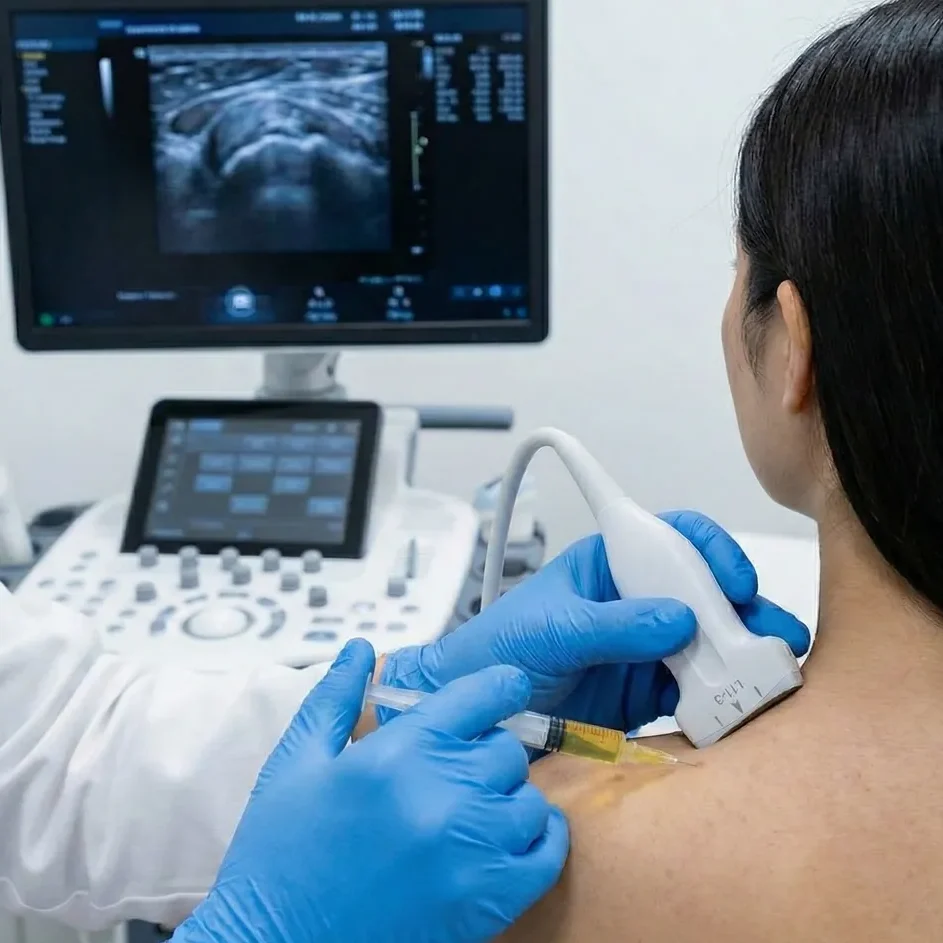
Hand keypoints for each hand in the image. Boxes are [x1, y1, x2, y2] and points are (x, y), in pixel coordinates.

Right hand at [174, 641, 567, 942]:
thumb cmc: (282, 854)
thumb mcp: (296, 762)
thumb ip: (335, 697)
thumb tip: (360, 649)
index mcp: (400, 751)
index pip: (483, 693)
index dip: (497, 686)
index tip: (500, 692)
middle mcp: (445, 792)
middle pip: (507, 748)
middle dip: (486, 752)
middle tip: (457, 771)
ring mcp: (473, 848)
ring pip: (530, 798)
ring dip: (508, 799)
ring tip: (472, 811)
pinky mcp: (490, 900)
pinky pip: (548, 853)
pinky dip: (539, 840)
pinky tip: (511, 838)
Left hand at [380, 511, 810, 733]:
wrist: (478, 713)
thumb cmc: (497, 651)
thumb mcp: (551, 630)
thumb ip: (611, 625)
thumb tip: (680, 619)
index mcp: (609, 563)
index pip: (671, 538)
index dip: (711, 551)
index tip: (735, 582)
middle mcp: (637, 599)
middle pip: (706, 591)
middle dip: (744, 610)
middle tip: (772, 637)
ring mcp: (648, 646)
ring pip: (712, 640)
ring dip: (742, 656)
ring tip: (770, 678)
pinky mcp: (651, 691)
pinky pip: (698, 689)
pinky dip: (720, 698)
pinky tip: (737, 708)